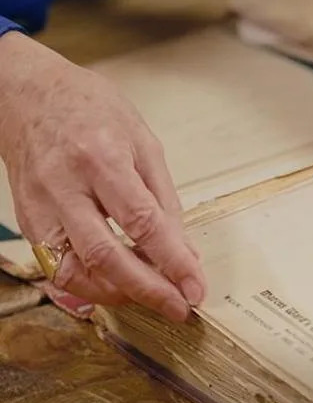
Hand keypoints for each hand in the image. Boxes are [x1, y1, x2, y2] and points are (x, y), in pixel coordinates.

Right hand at [0, 32, 204, 321]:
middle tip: (179, 307)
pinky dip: (87, 286)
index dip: (172, 261)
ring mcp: (40, 207)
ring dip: (117, 294)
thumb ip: (164, 199)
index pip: (142, 222)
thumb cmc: (90, 110)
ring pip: (75, 270)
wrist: (27, 95)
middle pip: (105, 255)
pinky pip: (56, 268)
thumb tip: (184, 250)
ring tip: (153, 298)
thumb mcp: (143, 143)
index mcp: (101, 159)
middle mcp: (64, 187)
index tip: (195, 286)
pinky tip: (115, 289)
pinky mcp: (27, 222)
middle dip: (148, 290)